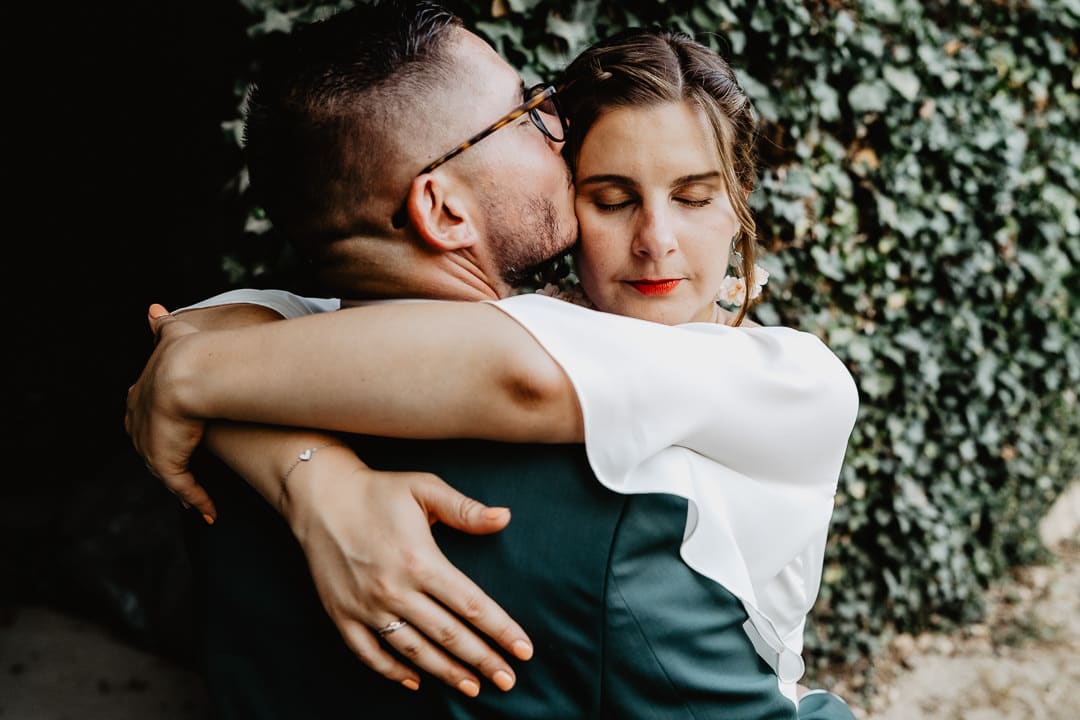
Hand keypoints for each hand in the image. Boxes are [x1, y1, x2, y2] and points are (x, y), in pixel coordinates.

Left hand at [125, 304, 216, 520]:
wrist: (192, 372)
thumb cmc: (191, 350)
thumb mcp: (173, 334)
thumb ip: (163, 325)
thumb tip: (152, 309)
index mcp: (141, 394)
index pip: (142, 415)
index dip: (157, 425)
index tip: (172, 432)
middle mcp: (140, 422)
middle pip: (148, 447)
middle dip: (164, 459)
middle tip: (183, 471)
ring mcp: (151, 444)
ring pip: (165, 471)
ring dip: (182, 486)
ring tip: (197, 499)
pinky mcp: (166, 460)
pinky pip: (183, 487)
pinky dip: (196, 499)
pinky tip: (209, 512)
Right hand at [284, 451, 532, 695]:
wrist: (320, 497)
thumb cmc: (379, 490)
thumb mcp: (425, 489)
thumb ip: (466, 509)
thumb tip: (505, 518)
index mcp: (420, 561)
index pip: (471, 605)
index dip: (501, 630)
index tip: (524, 649)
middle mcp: (394, 590)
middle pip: (448, 635)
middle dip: (483, 660)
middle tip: (508, 680)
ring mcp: (366, 607)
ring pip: (414, 651)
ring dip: (447, 673)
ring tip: (473, 687)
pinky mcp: (342, 615)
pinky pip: (370, 654)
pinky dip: (393, 672)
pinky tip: (416, 681)